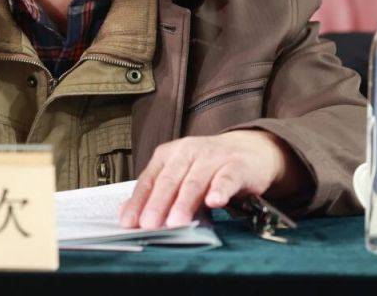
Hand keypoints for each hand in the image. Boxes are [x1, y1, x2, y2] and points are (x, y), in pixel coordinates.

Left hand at [118, 130, 303, 229]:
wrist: (250, 151)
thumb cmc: (209, 168)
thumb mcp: (180, 176)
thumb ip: (156, 194)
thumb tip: (127, 214)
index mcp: (169, 155)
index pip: (149, 180)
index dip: (138, 201)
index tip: (128, 222)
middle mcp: (188, 152)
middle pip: (169, 181)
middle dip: (157, 204)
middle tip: (149, 225)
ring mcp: (213, 157)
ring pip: (195, 182)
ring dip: (184, 203)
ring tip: (176, 222)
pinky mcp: (237, 165)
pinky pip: (226, 178)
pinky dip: (220, 190)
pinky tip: (214, 202)